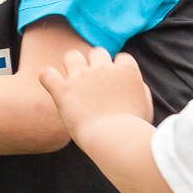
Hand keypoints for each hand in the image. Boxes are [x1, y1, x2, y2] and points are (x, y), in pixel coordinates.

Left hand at [38, 47, 153, 146]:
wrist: (115, 139)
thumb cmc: (133, 128)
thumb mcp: (145, 106)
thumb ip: (141, 90)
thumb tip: (136, 84)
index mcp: (125, 71)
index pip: (122, 58)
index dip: (118, 70)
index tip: (115, 83)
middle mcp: (103, 68)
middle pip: (97, 52)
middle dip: (95, 63)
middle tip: (93, 82)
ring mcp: (81, 77)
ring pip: (71, 56)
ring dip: (71, 65)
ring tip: (71, 81)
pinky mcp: (63, 90)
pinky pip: (46, 74)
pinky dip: (46, 77)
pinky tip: (50, 84)